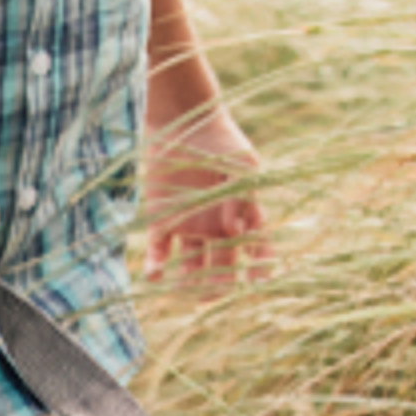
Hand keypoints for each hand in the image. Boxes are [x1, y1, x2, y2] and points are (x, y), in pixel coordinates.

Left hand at [144, 108, 268, 291]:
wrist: (182, 121)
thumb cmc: (220, 140)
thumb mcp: (240, 164)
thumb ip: (241, 196)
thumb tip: (235, 229)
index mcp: (242, 216)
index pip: (256, 249)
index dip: (259, 269)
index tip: (257, 285)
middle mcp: (217, 227)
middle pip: (222, 265)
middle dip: (219, 284)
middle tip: (212, 294)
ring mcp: (189, 226)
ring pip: (191, 266)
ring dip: (189, 282)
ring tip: (184, 289)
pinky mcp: (161, 221)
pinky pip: (159, 251)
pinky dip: (157, 266)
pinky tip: (155, 275)